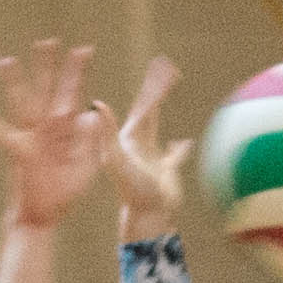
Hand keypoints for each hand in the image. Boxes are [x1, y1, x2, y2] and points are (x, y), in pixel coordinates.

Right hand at [0, 39, 110, 231]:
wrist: (46, 215)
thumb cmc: (65, 193)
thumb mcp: (87, 166)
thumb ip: (91, 140)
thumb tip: (92, 113)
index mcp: (66, 131)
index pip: (73, 95)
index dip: (77, 73)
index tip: (84, 49)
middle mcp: (47, 129)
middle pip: (47, 91)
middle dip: (48, 67)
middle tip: (49, 41)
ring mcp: (31, 137)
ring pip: (22, 103)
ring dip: (14, 84)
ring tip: (5, 61)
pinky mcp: (19, 152)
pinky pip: (1, 134)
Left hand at [102, 56, 187, 235]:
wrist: (148, 216)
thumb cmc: (132, 190)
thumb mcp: (116, 158)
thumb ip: (108, 131)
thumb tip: (97, 102)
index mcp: (129, 137)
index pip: (143, 105)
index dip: (153, 86)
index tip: (163, 66)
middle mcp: (138, 143)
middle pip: (149, 109)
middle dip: (157, 88)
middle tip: (168, 68)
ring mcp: (152, 156)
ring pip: (157, 125)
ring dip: (161, 108)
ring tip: (167, 96)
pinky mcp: (165, 170)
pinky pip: (174, 155)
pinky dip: (180, 148)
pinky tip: (185, 142)